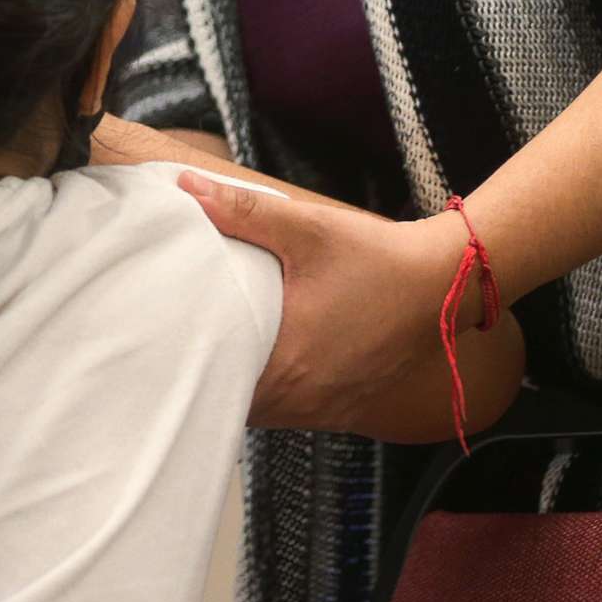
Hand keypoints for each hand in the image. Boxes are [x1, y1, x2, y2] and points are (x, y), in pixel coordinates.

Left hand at [180, 174, 525, 444]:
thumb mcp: (308, 229)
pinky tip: (252, 366)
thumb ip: (242, 211)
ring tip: (203, 354)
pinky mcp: (339, 409)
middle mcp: (300, 396)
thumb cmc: (376, 258)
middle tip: (171, 343)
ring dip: (232, 388)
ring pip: (256, 413)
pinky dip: (265, 395)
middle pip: (228, 402)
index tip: (157, 342)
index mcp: (285, 360)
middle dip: (201, 376)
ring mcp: (321, 409)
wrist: (444, 286)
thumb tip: (187, 188)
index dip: (181, 365)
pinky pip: (286, 413)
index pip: (212, 381)